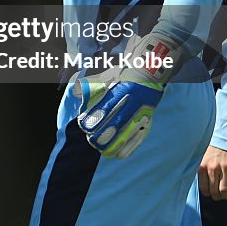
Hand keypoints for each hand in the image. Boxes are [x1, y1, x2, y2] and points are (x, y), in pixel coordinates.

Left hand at [72, 32, 189, 158]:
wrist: (150, 71)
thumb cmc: (124, 74)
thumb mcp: (107, 75)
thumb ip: (91, 85)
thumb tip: (76, 91)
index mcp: (121, 91)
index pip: (104, 109)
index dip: (93, 120)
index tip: (84, 126)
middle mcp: (132, 102)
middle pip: (115, 124)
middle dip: (102, 135)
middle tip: (91, 141)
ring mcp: (142, 112)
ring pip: (127, 133)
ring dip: (114, 144)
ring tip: (102, 151)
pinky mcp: (149, 120)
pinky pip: (139, 137)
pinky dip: (129, 148)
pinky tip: (118, 154)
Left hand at [198, 145, 226, 199]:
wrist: (225, 139)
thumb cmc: (213, 152)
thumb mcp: (203, 160)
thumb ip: (202, 172)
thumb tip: (204, 188)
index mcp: (203, 167)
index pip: (204, 188)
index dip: (208, 194)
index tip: (210, 194)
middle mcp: (213, 168)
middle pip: (215, 191)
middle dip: (217, 197)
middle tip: (219, 196)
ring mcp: (225, 168)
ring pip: (225, 190)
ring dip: (225, 195)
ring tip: (225, 194)